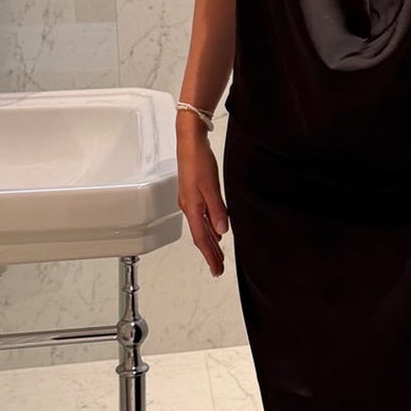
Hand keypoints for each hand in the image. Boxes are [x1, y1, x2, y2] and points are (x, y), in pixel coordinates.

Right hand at [176, 122, 228, 277]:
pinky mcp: (194, 193)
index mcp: (192, 208)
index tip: (217, 269)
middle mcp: (189, 207)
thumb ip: (217, 210)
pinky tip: (216, 232)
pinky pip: (202, 218)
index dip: (210, 256)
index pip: (202, 239)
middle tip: (218, 268)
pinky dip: (209, 229)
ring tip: (218, 255)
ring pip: (202, 228)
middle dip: (210, 254)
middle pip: (201, 237)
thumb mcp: (210, 187)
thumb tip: (221, 231)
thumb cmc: (198, 161)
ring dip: (210, 243)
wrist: (189, 142)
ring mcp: (191, 201)